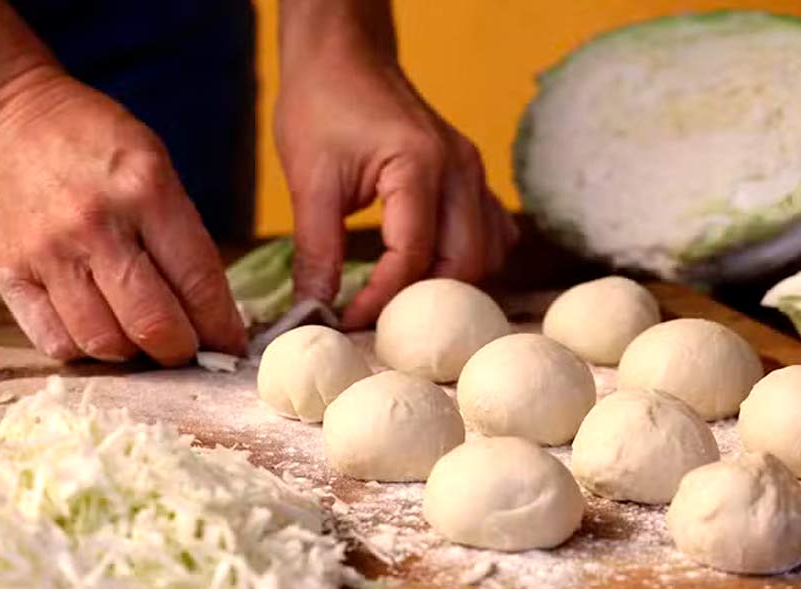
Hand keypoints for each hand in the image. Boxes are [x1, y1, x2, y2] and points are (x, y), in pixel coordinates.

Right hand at [0, 71, 246, 363]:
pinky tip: (97, 331)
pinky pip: (55, 342)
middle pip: (153, 325)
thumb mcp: (154, 166)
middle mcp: (97, 225)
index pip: (198, 283)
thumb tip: (210, 313)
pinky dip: (85, 350)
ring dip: (133, 355)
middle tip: (186, 350)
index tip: (231, 346)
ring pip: (104, 342)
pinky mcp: (9, 274)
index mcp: (146, 191)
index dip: (221, 328)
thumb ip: (181, 235)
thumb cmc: (93, 143)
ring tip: (141, 342)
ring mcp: (49, 253)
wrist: (4, 119)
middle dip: (181, 351)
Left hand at [275, 45, 519, 328]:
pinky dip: (467, 260)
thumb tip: (312, 311)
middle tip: (377, 320)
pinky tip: (430, 272)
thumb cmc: (322, 105)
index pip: (413, 257)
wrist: (343, 56)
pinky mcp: (470, 176)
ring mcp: (472, 172)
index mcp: (419, 167)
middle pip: (463, 264)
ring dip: (448, 285)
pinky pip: (490, 232)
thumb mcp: (309, 180)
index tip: (347, 321)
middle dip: (421, 301)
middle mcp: (460, 170)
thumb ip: (316, 251)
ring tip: (400, 302)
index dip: (381, 300)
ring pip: (485, 254)